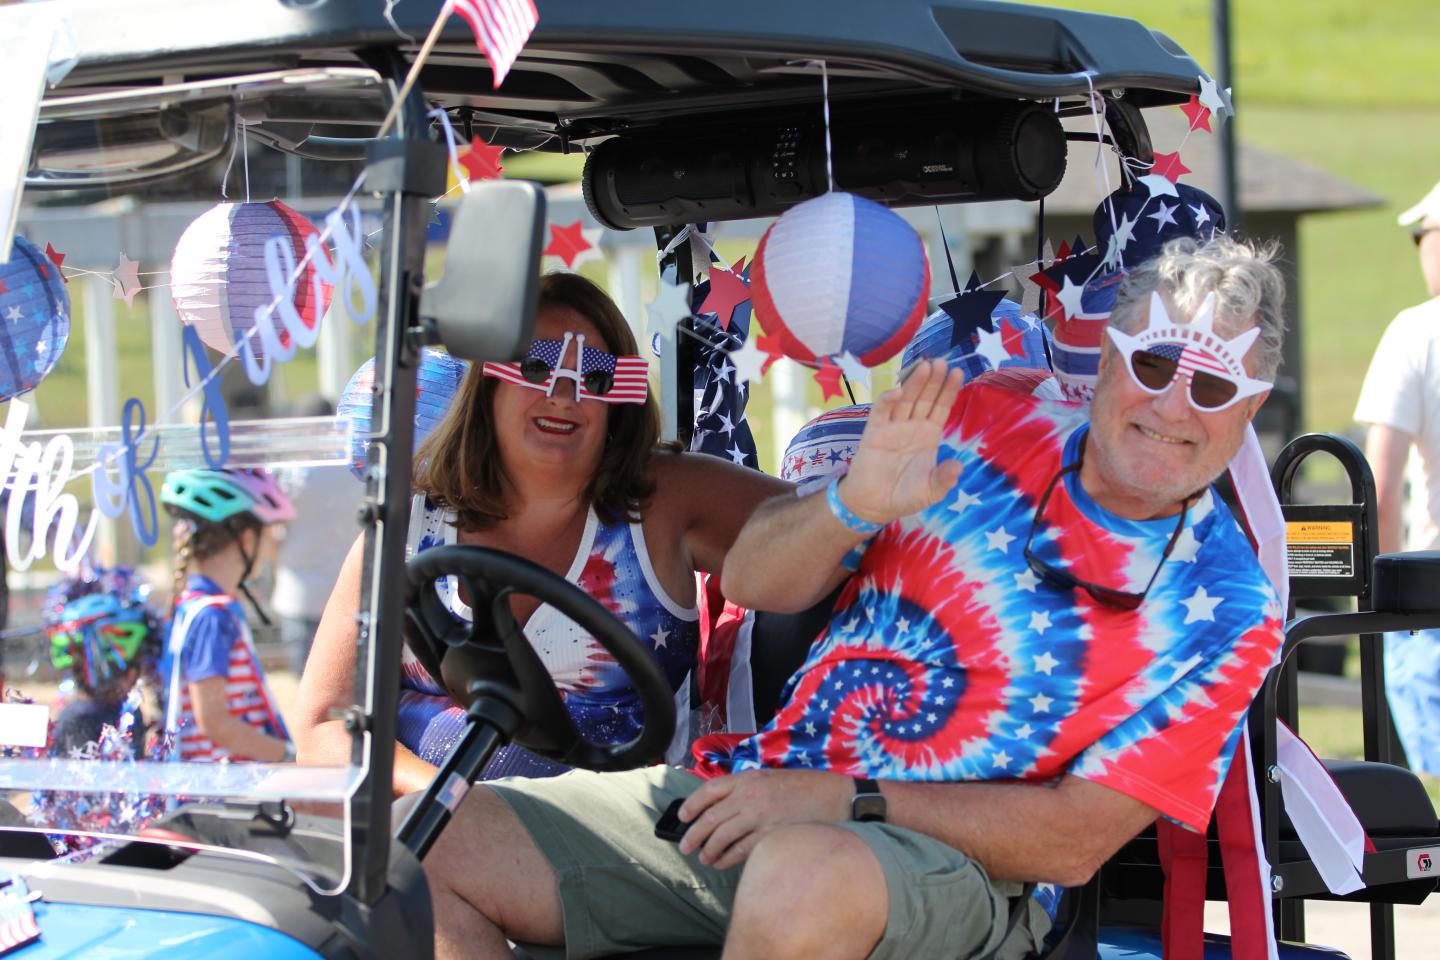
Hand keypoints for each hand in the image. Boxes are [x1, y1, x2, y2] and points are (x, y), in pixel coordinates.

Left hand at [677, 770, 851, 868]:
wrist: (838, 798)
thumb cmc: (808, 788)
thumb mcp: (773, 778)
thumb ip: (748, 788)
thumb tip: (724, 807)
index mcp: (749, 778)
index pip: (709, 790)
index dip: (691, 804)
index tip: (682, 816)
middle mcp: (750, 796)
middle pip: (711, 817)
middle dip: (694, 834)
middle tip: (685, 846)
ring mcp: (760, 817)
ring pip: (721, 836)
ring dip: (708, 849)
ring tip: (704, 858)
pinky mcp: (771, 836)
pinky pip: (740, 851)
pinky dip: (727, 859)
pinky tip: (722, 863)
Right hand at [840, 359, 964, 524]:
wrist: (874, 505)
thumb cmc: (904, 496)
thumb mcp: (930, 491)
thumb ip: (943, 479)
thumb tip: (958, 467)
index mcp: (929, 435)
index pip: (941, 407)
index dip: (949, 390)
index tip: (959, 372)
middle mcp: (912, 426)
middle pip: (925, 398)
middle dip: (934, 380)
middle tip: (942, 362)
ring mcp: (893, 427)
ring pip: (905, 400)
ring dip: (914, 383)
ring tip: (926, 366)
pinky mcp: (874, 432)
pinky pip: (881, 412)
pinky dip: (888, 400)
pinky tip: (897, 391)